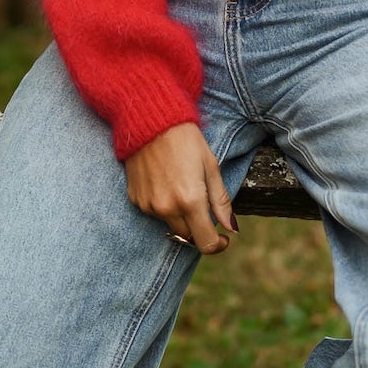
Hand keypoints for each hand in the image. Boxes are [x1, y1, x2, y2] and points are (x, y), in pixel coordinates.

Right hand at [125, 122, 237, 253]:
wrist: (149, 122)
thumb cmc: (185, 140)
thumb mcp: (211, 166)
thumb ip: (221, 201)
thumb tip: (232, 228)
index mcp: (191, 200)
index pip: (206, 243)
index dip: (218, 245)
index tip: (223, 237)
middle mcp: (167, 208)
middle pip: (188, 236)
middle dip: (199, 227)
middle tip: (204, 205)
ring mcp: (148, 205)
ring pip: (170, 224)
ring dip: (180, 215)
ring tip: (182, 184)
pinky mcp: (136, 199)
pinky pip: (154, 212)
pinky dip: (163, 205)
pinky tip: (165, 181)